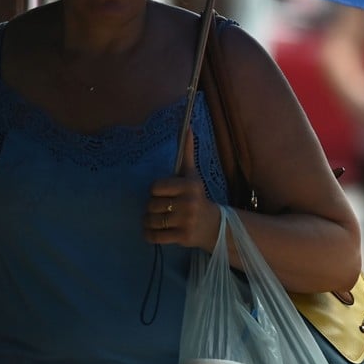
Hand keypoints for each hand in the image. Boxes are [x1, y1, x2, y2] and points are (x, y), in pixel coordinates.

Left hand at [146, 133, 220, 250]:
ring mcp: (186, 221)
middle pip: (151, 204)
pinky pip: (155, 237)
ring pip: (151, 221)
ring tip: (158, 220)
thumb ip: (186, 151)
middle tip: (162, 209)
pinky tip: (155, 232)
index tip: (164, 194)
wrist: (214, 225)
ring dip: (149, 222)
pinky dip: (150, 235)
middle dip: (152, 208)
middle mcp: (190, 202)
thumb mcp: (192, 175)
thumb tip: (187, 126)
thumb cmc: (197, 197)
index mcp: (190, 185)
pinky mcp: (183, 237)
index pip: (155, 187)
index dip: (155, 191)